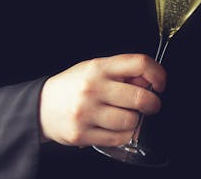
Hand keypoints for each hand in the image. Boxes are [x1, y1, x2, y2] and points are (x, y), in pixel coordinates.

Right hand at [39, 53, 165, 146]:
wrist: (40, 106)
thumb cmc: (75, 86)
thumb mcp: (96, 70)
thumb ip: (123, 73)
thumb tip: (151, 83)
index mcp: (99, 67)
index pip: (139, 63)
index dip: (158, 74)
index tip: (160, 83)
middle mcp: (93, 88)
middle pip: (140, 97)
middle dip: (153, 103)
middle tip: (150, 105)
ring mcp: (86, 112)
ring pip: (131, 120)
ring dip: (136, 121)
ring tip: (126, 116)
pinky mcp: (82, 133)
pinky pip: (119, 138)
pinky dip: (124, 134)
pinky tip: (117, 127)